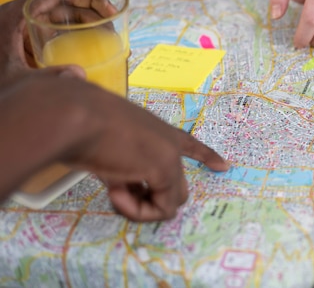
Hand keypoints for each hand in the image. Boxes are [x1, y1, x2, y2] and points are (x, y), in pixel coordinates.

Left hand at [0, 0, 121, 81]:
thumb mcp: (16, 80)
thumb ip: (46, 78)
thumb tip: (79, 75)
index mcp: (15, 14)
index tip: (109, 10)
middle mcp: (21, 13)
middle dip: (93, 7)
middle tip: (114, 23)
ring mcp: (23, 24)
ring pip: (61, 12)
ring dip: (86, 18)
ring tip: (108, 34)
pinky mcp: (25, 37)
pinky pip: (54, 24)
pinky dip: (74, 29)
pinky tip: (88, 42)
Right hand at [0, 67, 229, 221]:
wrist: (74, 117)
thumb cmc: (80, 126)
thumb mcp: (104, 146)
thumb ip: (120, 164)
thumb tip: (122, 187)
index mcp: (155, 129)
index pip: (189, 144)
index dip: (206, 155)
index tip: (224, 166)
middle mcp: (167, 141)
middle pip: (176, 186)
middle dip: (149, 199)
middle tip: (118, 194)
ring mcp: (169, 155)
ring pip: (170, 202)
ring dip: (139, 207)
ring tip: (113, 192)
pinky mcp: (164, 169)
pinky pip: (160, 209)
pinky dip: (135, 210)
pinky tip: (114, 192)